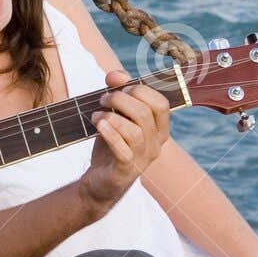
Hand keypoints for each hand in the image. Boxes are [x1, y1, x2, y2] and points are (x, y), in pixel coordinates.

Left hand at [77, 69, 170, 212]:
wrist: (99, 182)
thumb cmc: (111, 146)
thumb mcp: (117, 117)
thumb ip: (119, 94)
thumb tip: (114, 74)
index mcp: (159, 129)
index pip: (161, 103)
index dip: (139, 88)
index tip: (115, 82)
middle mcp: (156, 144)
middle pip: (145, 113)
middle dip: (121, 100)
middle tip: (102, 99)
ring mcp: (143, 158)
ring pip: (136, 131)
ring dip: (112, 116)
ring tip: (96, 114)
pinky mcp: (126, 170)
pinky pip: (123, 149)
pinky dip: (110, 133)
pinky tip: (98, 124)